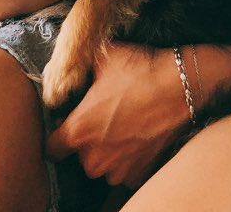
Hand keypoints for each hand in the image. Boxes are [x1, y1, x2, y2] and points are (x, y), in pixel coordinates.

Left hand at [46, 42, 191, 189]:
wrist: (179, 86)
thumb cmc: (141, 72)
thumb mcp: (105, 58)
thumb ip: (84, 69)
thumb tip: (76, 66)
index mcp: (78, 131)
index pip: (51, 147)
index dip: (57, 134)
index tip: (67, 124)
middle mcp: (94, 157)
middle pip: (79, 155)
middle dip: (88, 139)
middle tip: (104, 115)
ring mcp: (118, 168)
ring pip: (103, 163)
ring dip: (108, 150)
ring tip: (123, 124)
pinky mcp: (139, 172)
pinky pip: (125, 169)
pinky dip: (129, 157)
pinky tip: (137, 134)